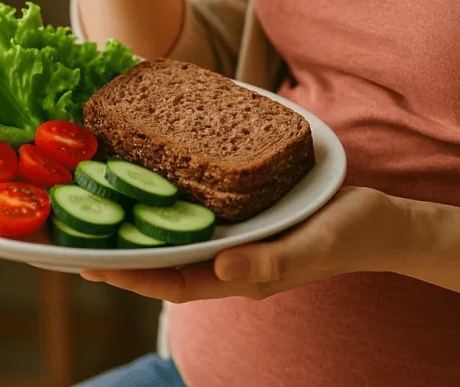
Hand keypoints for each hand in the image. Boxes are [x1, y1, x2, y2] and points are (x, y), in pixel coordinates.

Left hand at [80, 186, 408, 301]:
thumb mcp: (314, 244)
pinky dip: (174, 200)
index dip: (131, 274)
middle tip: (76, 233)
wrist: (383, 221)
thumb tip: (220, 269)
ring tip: (103, 203)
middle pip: (166, 260)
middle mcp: (232, 260)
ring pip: (180, 235)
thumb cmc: (351, 234)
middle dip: (122, 251)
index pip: (173, 281)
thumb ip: (270, 262)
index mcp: (242, 276)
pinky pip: (201, 212)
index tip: (90, 263)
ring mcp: (239, 240)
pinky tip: (158, 177)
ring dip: (142, 224)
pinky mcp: (247, 217)